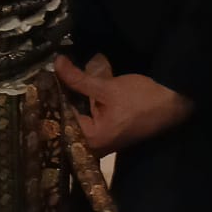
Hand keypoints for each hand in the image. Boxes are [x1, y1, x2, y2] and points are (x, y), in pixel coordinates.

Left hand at [54, 53, 193, 154]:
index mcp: (89, 140)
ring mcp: (99, 142)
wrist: (174, 106)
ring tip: (54, 81)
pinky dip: (81, 105)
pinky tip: (74, 90)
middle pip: (65, 122)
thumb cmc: (142, 100)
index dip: (47, 100)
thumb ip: (78, 79)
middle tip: (42, 79)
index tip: (37, 82)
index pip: (58, 120)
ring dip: (68, 102)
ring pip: (75, 120)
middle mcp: (91, 147)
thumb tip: (56, 64)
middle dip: (56, 101)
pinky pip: (86, 120)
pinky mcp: (106, 133)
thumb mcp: (108, 87)